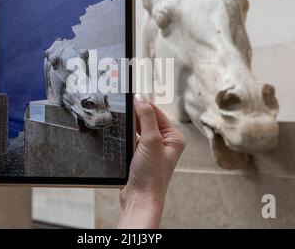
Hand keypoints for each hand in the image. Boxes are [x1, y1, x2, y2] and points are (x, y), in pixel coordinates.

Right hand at [118, 94, 184, 227]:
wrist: (140, 198)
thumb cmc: (151, 175)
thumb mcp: (151, 141)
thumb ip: (146, 118)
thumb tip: (140, 98)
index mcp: (174, 137)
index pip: (157, 113)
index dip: (144, 104)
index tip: (131, 95)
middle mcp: (165, 142)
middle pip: (147, 120)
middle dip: (136, 114)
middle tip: (123, 105)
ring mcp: (152, 149)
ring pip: (138, 129)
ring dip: (130, 126)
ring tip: (121, 119)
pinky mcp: (140, 155)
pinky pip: (132, 139)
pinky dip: (126, 135)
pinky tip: (120, 133)